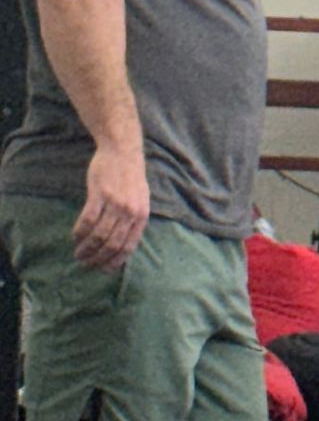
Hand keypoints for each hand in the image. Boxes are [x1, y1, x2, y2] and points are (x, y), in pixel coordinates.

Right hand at [73, 141, 148, 271]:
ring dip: (87, 247)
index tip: (102, 269)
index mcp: (141, 217)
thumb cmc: (130, 178)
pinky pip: (88, 219)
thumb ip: (133, 220)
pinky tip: (75, 236)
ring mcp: (116, 203)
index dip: (114, 261)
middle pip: (113, 244)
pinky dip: (80, 231)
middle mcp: (130, 213)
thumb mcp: (141, 200)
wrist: (123, 152)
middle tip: (85, 263)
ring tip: (78, 253)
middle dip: (97, 258)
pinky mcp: (100, 194)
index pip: (128, 247)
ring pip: (99, 234)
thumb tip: (123, 244)